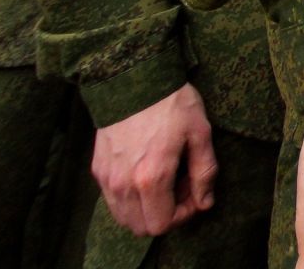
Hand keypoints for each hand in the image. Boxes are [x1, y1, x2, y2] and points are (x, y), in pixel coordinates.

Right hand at [92, 83, 217, 235]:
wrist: (134, 77)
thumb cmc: (171, 103)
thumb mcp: (200, 133)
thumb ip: (204, 172)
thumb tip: (205, 201)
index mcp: (151, 177)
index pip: (161, 224)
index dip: (182, 216)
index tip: (194, 194)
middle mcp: (124, 183)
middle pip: (141, 226)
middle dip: (164, 215)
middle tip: (181, 188)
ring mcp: (107, 177)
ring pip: (124, 216)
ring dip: (146, 208)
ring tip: (165, 180)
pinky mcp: (98, 168)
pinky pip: (112, 199)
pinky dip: (130, 197)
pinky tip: (145, 172)